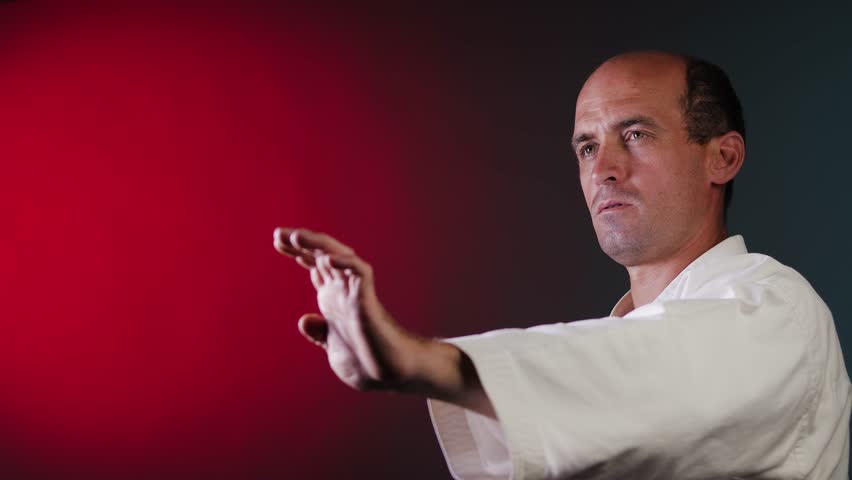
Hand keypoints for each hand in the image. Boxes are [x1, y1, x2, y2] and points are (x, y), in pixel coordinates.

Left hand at [273, 227, 494, 416]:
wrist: (389, 377)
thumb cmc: (367, 362)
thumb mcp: (333, 347)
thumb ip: (320, 333)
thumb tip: (305, 320)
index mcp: (333, 299)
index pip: (316, 266)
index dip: (298, 251)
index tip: (279, 241)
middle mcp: (344, 291)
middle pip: (322, 255)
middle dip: (301, 243)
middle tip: (279, 234)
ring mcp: (356, 293)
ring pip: (339, 256)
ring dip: (318, 245)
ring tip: (296, 236)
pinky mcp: (368, 300)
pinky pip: (360, 273)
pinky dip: (345, 263)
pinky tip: (328, 258)